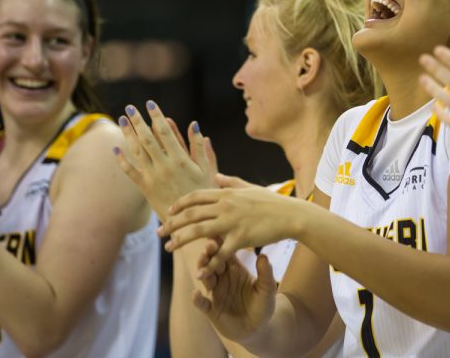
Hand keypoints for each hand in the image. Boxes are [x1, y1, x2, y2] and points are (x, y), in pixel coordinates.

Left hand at [114, 101, 214, 220]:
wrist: (188, 221)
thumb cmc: (201, 193)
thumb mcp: (206, 170)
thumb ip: (199, 148)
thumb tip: (195, 125)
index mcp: (180, 160)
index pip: (165, 132)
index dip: (157, 116)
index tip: (150, 104)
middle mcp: (164, 166)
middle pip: (147, 138)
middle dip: (138, 121)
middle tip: (130, 108)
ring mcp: (152, 177)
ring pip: (137, 151)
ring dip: (128, 134)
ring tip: (122, 119)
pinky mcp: (144, 187)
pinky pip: (130, 171)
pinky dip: (122, 159)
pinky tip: (116, 148)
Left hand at [160, 175, 304, 274]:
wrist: (291, 215)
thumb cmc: (271, 202)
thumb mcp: (249, 187)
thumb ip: (230, 182)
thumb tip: (216, 176)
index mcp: (226, 193)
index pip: (195, 197)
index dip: (179, 204)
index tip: (168, 211)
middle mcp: (226, 206)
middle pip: (191, 214)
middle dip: (171, 223)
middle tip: (159, 232)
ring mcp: (233, 222)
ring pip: (198, 231)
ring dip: (179, 240)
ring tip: (168, 248)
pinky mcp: (241, 238)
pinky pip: (220, 253)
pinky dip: (208, 263)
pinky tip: (199, 272)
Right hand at [192, 252, 275, 343]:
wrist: (259, 328)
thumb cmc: (263, 304)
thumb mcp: (267, 288)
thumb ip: (265, 273)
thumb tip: (263, 255)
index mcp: (235, 269)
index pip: (226, 253)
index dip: (222, 244)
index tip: (219, 233)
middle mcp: (223, 278)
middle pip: (213, 262)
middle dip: (210, 254)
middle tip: (209, 246)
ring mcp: (216, 293)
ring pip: (205, 279)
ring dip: (202, 271)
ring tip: (202, 265)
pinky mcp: (212, 310)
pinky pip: (202, 304)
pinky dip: (197, 299)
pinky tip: (196, 294)